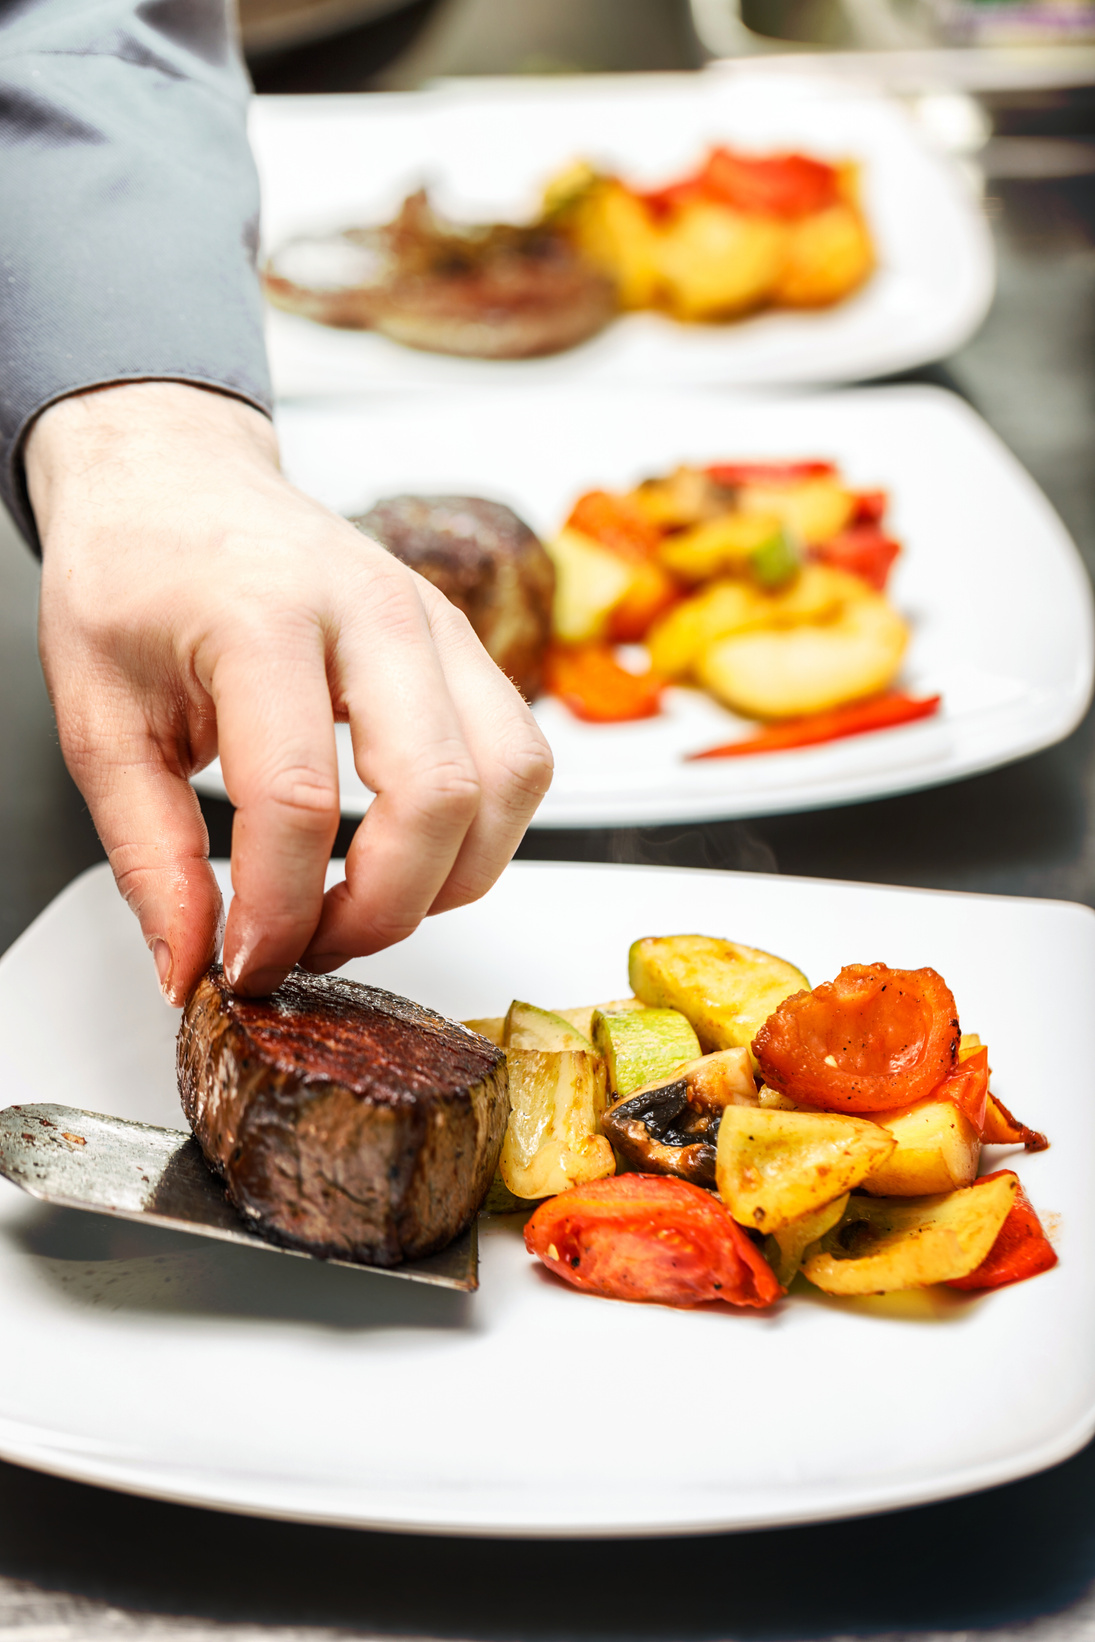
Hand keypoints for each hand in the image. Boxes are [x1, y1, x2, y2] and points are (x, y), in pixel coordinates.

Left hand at [26, 382, 552, 1002]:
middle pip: (439, 794)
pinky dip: (482, 833)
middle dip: (382, 909)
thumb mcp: (97, 720)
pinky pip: (522, 759)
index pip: (299, 798)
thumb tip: (190, 964)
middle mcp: (372, 610)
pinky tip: (410, 854)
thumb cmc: (133, 578)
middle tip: (311, 947)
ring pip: (510, 780)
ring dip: (450, 879)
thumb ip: (147, 853)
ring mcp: (435, 621)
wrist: (175, 481)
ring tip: (364, 905)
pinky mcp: (466, 646)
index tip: (244, 964)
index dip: (279, 912)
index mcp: (261, 616)